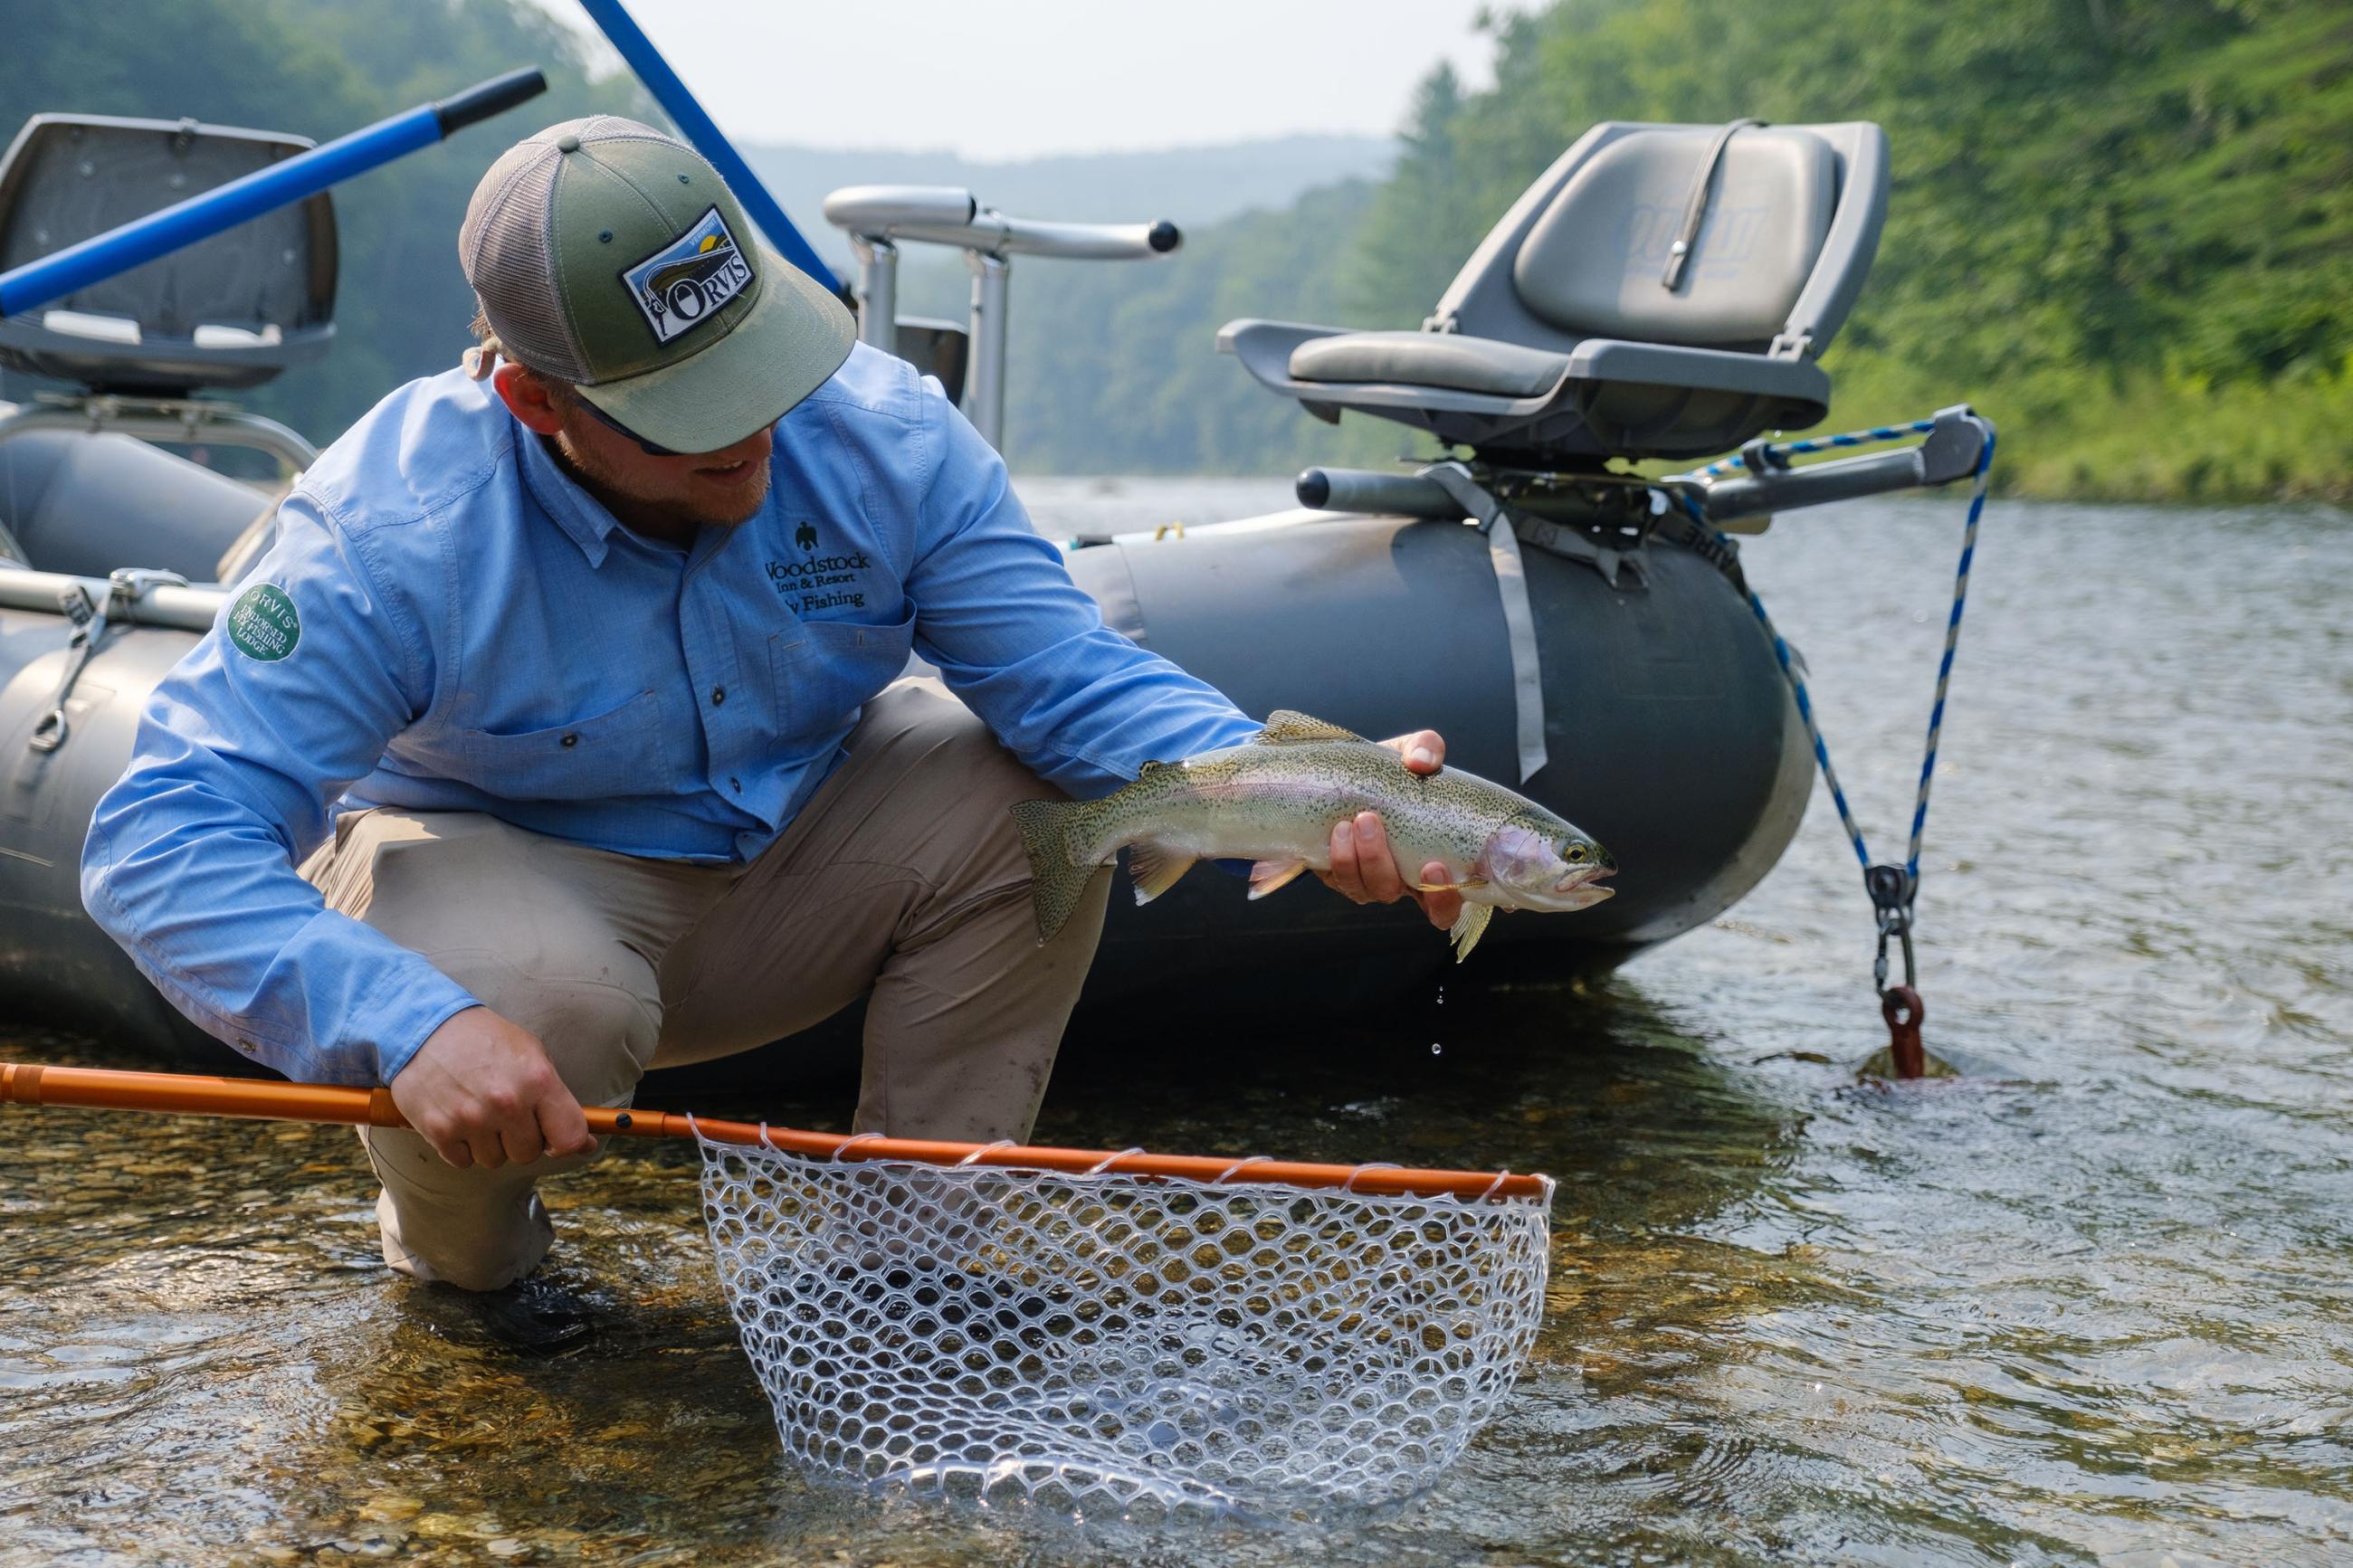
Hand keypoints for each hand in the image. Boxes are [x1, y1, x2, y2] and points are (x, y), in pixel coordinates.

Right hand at [388, 1006, 595, 1169]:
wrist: (425, 1027)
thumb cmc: (485, 1040)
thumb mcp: (531, 1054)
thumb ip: (558, 1098)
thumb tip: (584, 1141)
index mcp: (537, 1080)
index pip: (569, 1138)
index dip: (568, 1144)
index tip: (557, 1139)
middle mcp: (506, 1103)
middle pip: (528, 1153)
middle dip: (521, 1139)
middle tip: (507, 1113)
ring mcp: (471, 1119)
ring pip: (494, 1160)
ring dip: (490, 1144)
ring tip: (479, 1112)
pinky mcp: (439, 1131)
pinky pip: (464, 1162)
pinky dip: (462, 1147)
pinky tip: (459, 1118)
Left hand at [1319, 730, 1461, 930]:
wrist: (1346, 777)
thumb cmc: (1391, 774)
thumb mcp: (1410, 755)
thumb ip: (1425, 749)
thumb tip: (1422, 761)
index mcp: (1431, 863)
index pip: (1445, 905)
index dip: (1444, 899)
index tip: (1434, 866)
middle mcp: (1403, 881)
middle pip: (1395, 896)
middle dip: (1381, 864)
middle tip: (1370, 822)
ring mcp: (1370, 881)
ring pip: (1366, 891)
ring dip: (1355, 859)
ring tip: (1349, 822)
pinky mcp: (1339, 876)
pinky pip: (1339, 882)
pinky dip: (1337, 859)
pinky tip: (1335, 831)